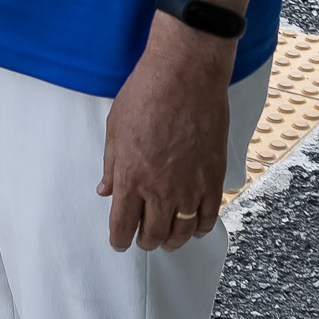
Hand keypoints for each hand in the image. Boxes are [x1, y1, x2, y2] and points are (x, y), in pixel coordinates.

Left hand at [99, 15, 235, 252]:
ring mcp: (190, 187)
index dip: (120, 240)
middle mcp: (160, 190)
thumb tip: (105, 191)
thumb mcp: (115, 128)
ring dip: (173, 241)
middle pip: (154, 235)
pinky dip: (199, 228)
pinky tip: (193, 226)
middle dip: (145, 242)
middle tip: (144, 239)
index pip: (123, 226)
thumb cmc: (145, 94)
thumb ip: (111, 164)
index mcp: (130, 177)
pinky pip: (208, 217)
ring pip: (182, 232)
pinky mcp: (213, 179)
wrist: (185, 75)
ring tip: (168, 239)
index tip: (120, 242)